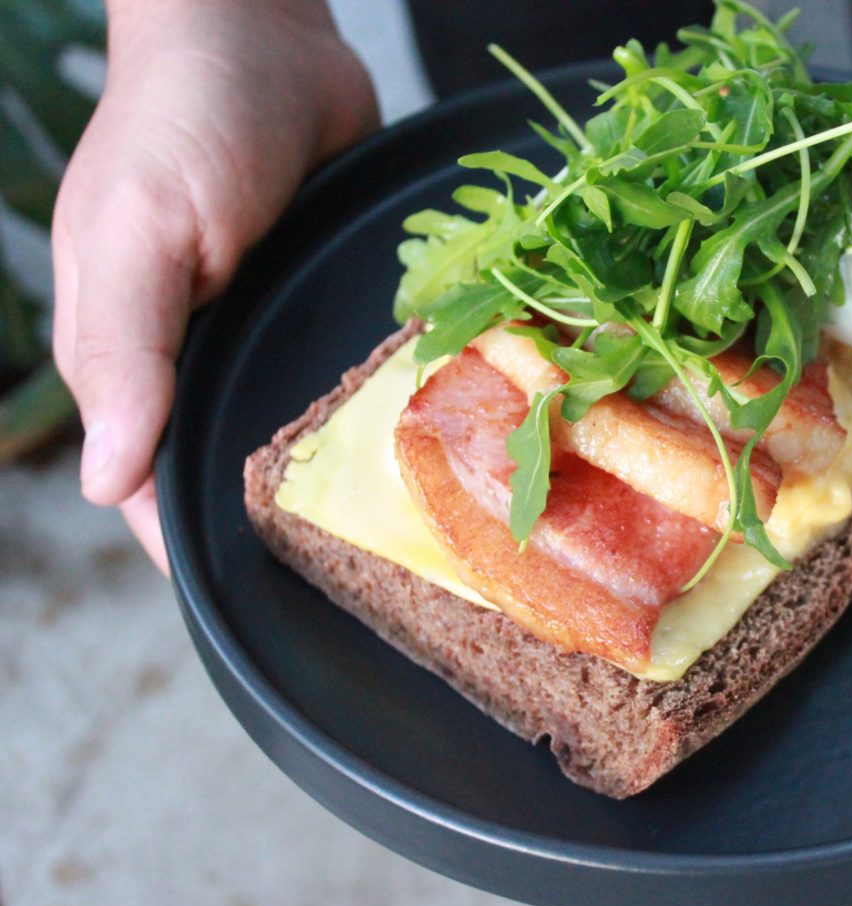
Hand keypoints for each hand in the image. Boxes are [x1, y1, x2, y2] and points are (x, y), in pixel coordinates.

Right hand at [52, 0, 377, 571]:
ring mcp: (269, 336)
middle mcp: (202, 360)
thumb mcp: (138, 232)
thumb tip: (104, 479)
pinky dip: (389, 409)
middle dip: (297, 525)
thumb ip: (121, 350)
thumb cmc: (183, 122)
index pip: (154, 488)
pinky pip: (355, 378)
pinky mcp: (328, 306)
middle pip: (238, 474)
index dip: (200, 550)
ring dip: (356, 475)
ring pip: (307, 435)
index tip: (273, 601)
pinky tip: (447, 443)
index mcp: (133, 359)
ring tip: (427, 531)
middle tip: (377, 577)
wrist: (265, 35)